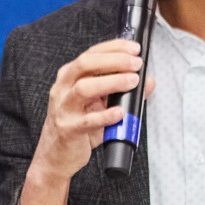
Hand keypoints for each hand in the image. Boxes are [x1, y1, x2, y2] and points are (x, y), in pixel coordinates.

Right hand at [19, 39, 154, 204]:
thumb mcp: (100, 105)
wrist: (55, 156)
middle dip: (114, 61)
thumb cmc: (78, 126)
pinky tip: (119, 113)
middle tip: (136, 64)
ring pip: (84, 88)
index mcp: (69, 77)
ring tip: (132, 82)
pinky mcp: (67, 129)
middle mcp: (63, 89)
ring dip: (112, 82)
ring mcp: (63, 109)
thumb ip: (122, 91)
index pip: (91, 54)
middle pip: (85, 65)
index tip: (134, 48)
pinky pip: (87, 121)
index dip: (114, 48)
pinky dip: (105, 116)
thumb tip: (148, 81)